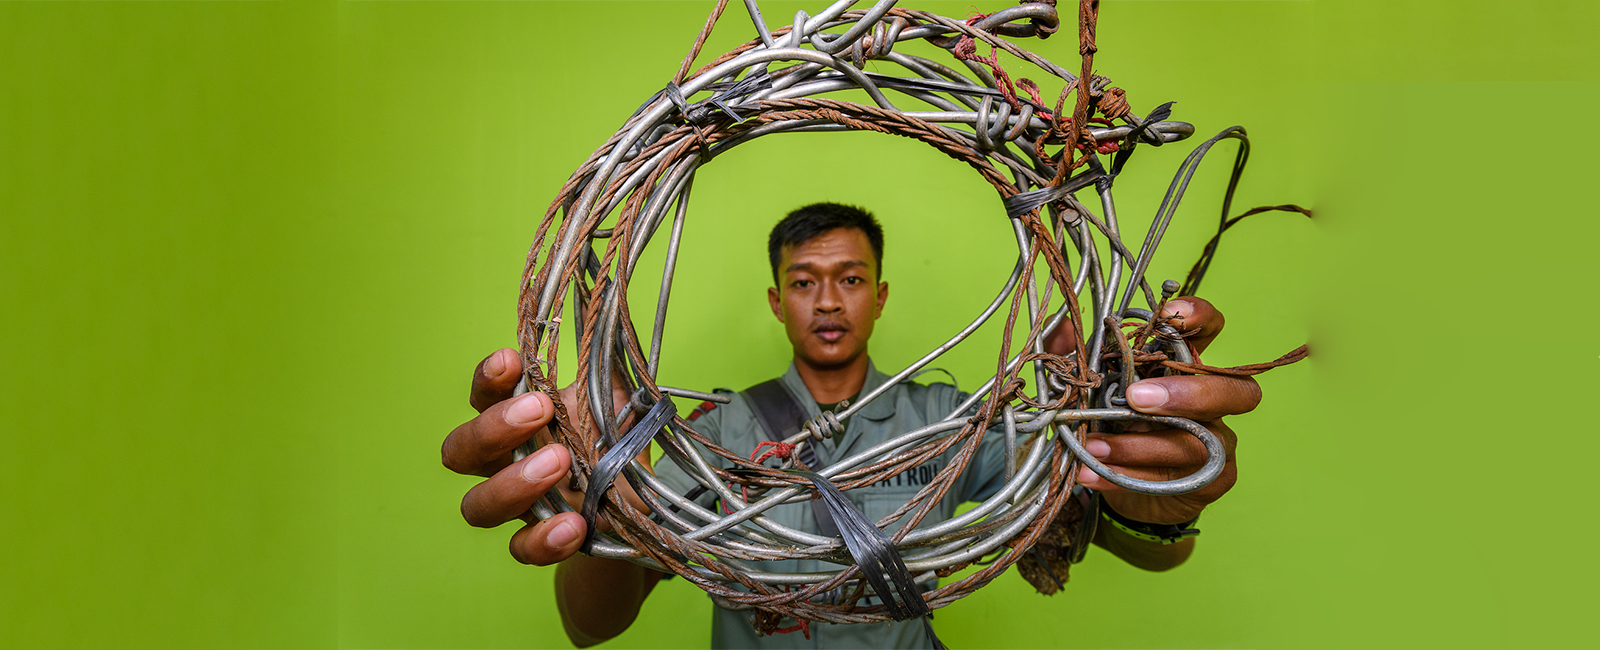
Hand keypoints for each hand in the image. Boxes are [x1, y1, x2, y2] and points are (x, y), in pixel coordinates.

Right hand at [441, 348, 639, 565]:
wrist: (636, 505)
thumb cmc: (616, 438)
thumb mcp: (620, 398)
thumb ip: (609, 367)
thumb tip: (612, 322)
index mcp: (515, 417)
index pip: (483, 394)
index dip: (488, 378)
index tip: (511, 361)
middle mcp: (503, 461)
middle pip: (460, 451)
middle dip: (493, 428)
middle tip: (540, 412)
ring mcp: (516, 505)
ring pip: (477, 505)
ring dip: (512, 484)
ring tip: (560, 464)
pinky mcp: (538, 540)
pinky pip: (521, 548)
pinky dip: (542, 539)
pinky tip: (575, 525)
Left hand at [1073, 298, 1255, 525]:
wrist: (1124, 487)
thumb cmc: (1114, 425)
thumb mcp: (1092, 388)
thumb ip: (1079, 358)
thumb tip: (1065, 326)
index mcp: (1185, 366)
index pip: (1209, 331)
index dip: (1200, 318)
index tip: (1168, 315)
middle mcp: (1211, 401)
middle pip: (1233, 390)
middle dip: (1187, 393)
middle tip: (1135, 398)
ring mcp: (1217, 442)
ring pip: (1196, 441)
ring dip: (1138, 445)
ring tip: (1094, 446)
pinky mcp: (1211, 481)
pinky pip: (1176, 480)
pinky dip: (1129, 476)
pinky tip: (1093, 473)